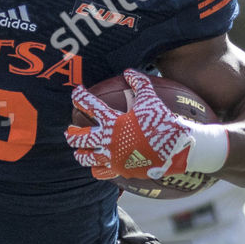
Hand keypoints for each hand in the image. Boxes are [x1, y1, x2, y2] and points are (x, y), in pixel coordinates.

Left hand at [67, 68, 197, 179]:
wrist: (175, 147)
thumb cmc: (162, 122)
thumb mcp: (151, 99)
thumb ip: (139, 83)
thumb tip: (128, 71)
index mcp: (113, 121)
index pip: (90, 106)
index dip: (80, 97)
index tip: (76, 93)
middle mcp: (108, 140)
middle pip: (80, 137)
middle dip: (71, 134)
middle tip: (69, 131)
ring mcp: (112, 157)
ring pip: (86, 158)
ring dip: (80, 153)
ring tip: (78, 152)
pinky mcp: (119, 170)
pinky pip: (101, 173)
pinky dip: (96, 170)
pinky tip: (95, 167)